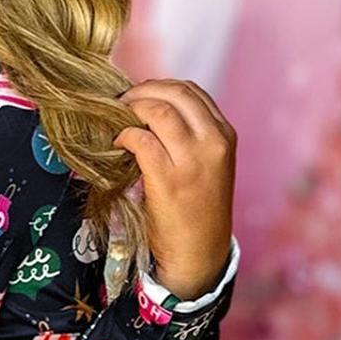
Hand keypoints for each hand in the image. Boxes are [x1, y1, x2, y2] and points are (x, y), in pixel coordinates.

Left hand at [114, 79, 235, 300]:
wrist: (199, 252)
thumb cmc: (197, 211)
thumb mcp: (208, 166)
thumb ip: (191, 137)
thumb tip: (149, 111)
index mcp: (224, 135)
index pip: (191, 91)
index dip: (159, 87)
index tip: (139, 95)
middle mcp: (213, 142)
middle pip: (175, 93)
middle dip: (142, 90)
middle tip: (120, 101)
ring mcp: (193, 160)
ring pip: (158, 110)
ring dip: (131, 108)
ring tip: (116, 118)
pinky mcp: (169, 179)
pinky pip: (142, 140)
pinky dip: (125, 135)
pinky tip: (118, 142)